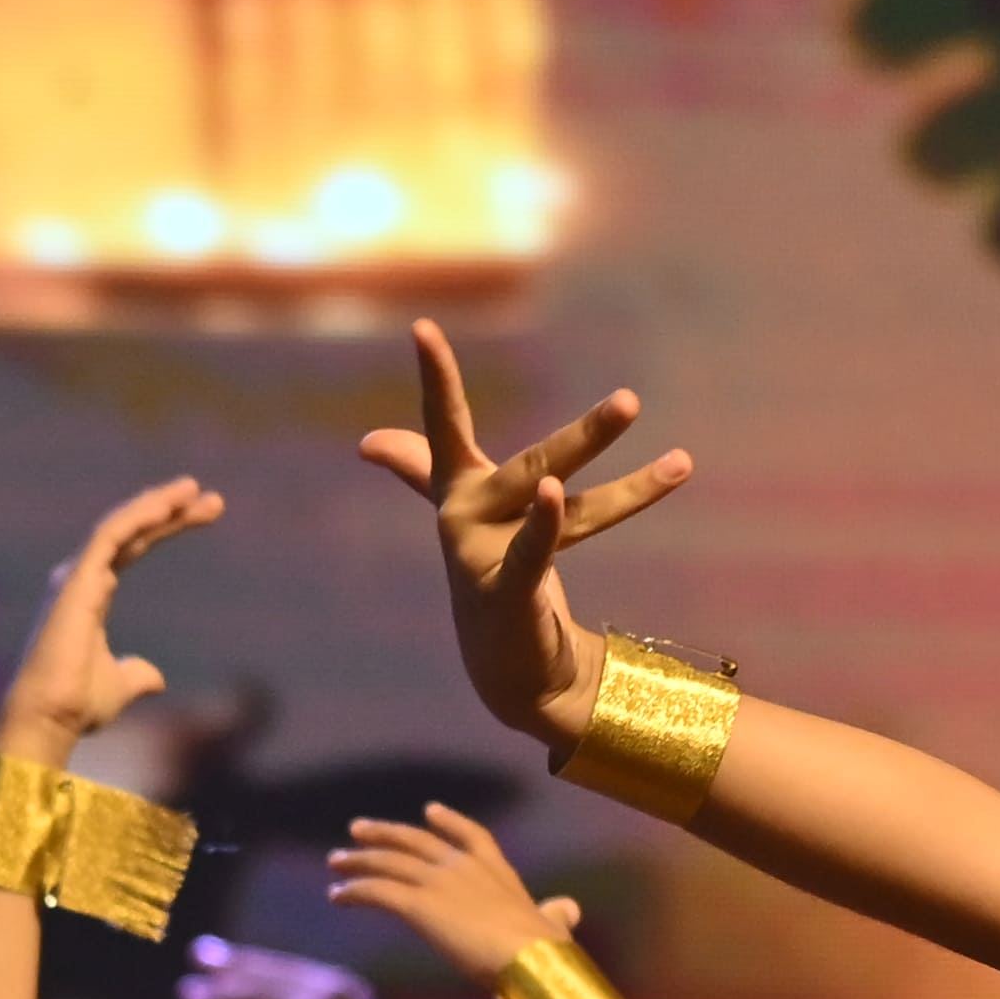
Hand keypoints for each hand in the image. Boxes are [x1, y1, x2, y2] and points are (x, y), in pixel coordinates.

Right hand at [0, 478, 223, 753]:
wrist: (50, 719)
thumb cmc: (77, 706)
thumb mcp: (120, 687)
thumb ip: (137, 675)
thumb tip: (156, 677)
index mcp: (90, 595)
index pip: (133, 548)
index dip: (165, 528)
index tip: (203, 512)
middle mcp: (81, 579)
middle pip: (132, 531)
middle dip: (170, 511)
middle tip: (213, 499)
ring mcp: (77, 577)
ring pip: (121, 525)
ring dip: (157, 504)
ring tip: (193, 489)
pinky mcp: (77, 580)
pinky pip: (109, 536)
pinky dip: (137, 517)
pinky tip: (166, 506)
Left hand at [182, 932, 397, 998]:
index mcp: (352, 997)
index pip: (294, 974)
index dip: (258, 970)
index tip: (228, 969)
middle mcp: (341, 988)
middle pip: (273, 972)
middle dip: (234, 965)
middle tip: (197, 953)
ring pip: (259, 995)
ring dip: (220, 996)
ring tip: (187, 997)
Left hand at [328, 806, 573, 990]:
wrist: (531, 958)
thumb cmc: (546, 949)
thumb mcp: (553, 924)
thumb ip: (555, 914)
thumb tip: (569, 908)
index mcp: (496, 871)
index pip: (471, 836)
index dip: (449, 822)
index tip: (430, 810)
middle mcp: (463, 868)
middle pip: (415, 841)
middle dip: (385, 834)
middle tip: (358, 829)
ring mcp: (439, 883)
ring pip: (388, 862)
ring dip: (359, 860)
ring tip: (336, 863)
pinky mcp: (418, 905)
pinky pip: (377, 891)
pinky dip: (354, 891)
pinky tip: (338, 896)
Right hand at [356, 321, 692, 747]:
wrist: (509, 671)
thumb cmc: (493, 578)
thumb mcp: (466, 519)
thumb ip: (420, 471)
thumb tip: (368, 443)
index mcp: (461, 494)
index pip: (444, 426)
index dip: (435, 379)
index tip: (422, 328)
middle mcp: (467, 519)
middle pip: (532, 464)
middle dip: (586, 435)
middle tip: (631, 401)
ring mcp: (483, 557)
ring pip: (553, 500)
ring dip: (593, 459)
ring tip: (629, 409)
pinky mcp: (505, 594)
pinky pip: (530, 550)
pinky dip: (542, 520)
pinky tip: (552, 490)